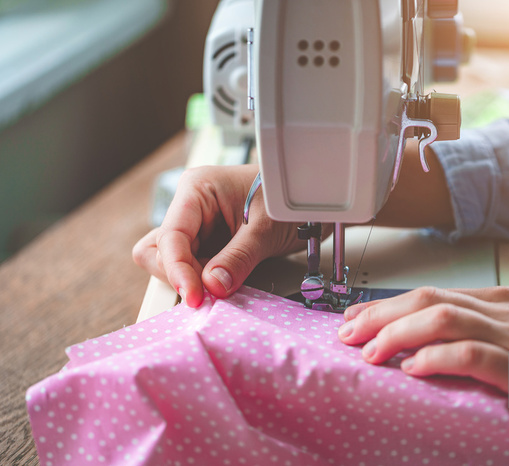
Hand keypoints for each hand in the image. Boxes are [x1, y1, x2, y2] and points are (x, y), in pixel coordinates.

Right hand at [133, 164, 308, 306]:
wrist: (312, 199)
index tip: (195, 296)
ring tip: (225, 281)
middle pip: (160, 250)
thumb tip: (213, 286)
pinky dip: (205, 280)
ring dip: (192, 279)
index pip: (171, 236)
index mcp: (197, 189)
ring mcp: (198, 226)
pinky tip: (226, 281)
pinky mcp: (209, 243)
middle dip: (181, 274)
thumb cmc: (289, 200)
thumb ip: (239, 258)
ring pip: (172, 262)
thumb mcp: (266, 229)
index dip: (178, 270)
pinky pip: (193, 267)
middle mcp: (191, 207)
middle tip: (211, 290)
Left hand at [337, 286, 508, 446]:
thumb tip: (450, 339)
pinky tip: (413, 369)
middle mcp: (502, 308)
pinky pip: (472, 353)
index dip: (388, 305)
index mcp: (501, 299)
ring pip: (441, 317)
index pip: (432, 292)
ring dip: (397, 333)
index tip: (357, 319)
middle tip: (346, 333)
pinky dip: (437, 357)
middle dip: (379, 314)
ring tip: (367, 352)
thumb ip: (493, 328)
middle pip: (427, 298)